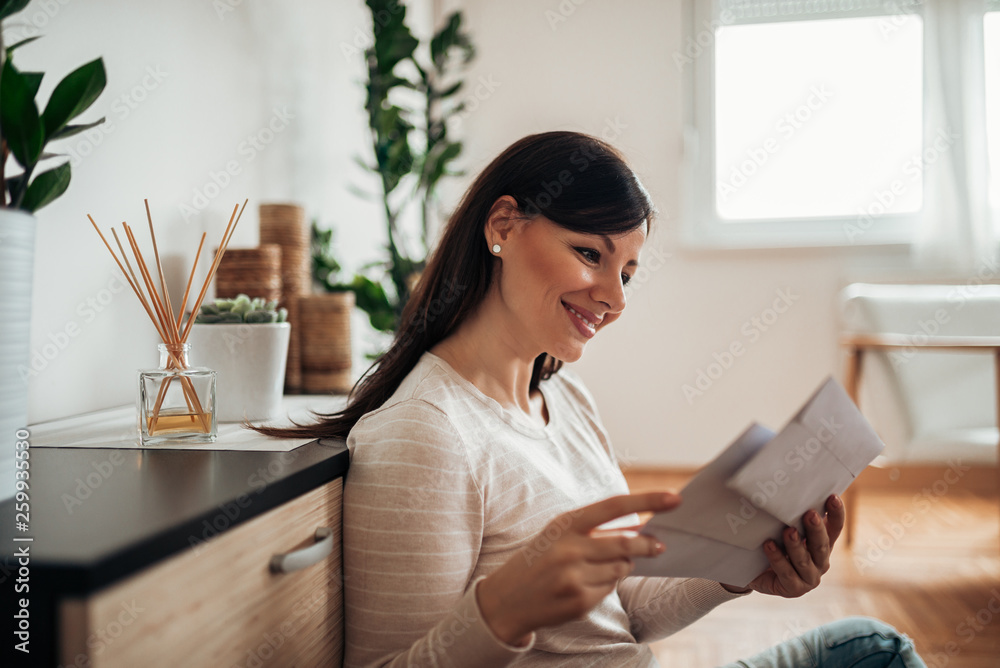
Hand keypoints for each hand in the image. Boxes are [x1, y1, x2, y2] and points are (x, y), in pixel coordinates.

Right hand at [476, 491, 679, 645]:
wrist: (505, 598)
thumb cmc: (539, 558)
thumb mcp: (559, 534)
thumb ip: (595, 528)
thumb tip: (639, 527)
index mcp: (566, 523)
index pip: (614, 506)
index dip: (647, 501)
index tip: (675, 498)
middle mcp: (570, 548)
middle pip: (626, 543)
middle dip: (649, 545)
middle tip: (661, 545)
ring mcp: (574, 576)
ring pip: (622, 569)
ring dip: (622, 567)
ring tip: (598, 567)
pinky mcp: (579, 601)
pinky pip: (610, 590)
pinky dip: (607, 586)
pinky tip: (585, 585)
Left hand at [724, 494, 845, 596]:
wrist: (756, 573)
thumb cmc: (775, 545)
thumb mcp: (784, 529)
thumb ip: (791, 516)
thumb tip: (786, 488)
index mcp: (823, 544)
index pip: (834, 528)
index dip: (836, 514)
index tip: (833, 497)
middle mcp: (820, 562)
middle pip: (821, 545)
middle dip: (816, 529)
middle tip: (810, 514)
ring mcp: (809, 578)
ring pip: (804, 560)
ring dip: (796, 545)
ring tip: (788, 531)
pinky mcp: (794, 589)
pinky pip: (786, 573)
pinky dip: (777, 559)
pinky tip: (768, 546)